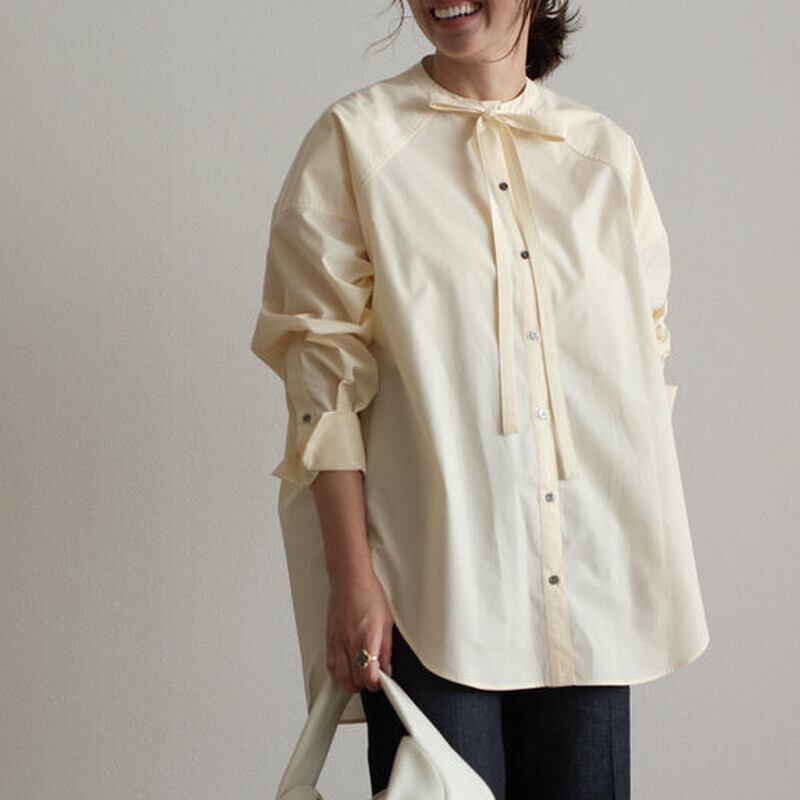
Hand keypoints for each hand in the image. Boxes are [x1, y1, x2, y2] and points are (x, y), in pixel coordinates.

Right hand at [326, 569, 393, 693]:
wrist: (349, 579)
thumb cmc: (368, 594)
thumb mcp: (387, 622)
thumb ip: (386, 649)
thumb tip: (387, 668)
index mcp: (366, 639)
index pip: (368, 676)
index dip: (377, 685)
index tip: (382, 682)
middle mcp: (349, 643)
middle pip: (352, 681)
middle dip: (363, 685)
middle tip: (372, 679)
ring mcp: (337, 642)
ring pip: (339, 676)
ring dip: (349, 682)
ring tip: (359, 678)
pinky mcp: (329, 639)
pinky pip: (331, 664)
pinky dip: (338, 672)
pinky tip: (346, 668)